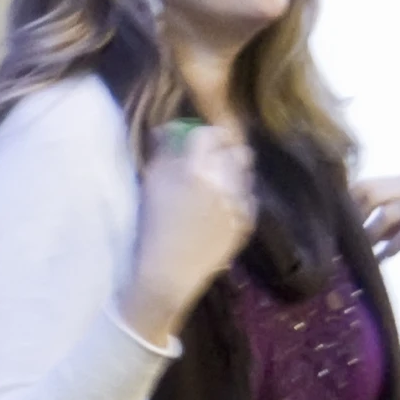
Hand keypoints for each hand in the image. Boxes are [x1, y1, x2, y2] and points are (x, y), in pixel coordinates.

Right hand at [118, 121, 257, 346]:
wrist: (169, 271)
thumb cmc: (153, 225)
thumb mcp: (151, 182)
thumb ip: (164, 150)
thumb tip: (172, 129)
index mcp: (195, 168)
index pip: (212, 134)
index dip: (211, 134)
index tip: (207, 139)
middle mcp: (222, 182)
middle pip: (237, 151)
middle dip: (228, 152)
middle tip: (217, 160)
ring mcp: (238, 203)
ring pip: (246, 174)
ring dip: (234, 174)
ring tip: (218, 185)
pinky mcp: (246, 222)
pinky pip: (249, 198)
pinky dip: (238, 198)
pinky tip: (223, 208)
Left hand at [353, 175, 399, 275]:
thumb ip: (381, 226)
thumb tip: (349, 236)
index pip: (364, 185)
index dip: (347, 206)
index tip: (337, 230)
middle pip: (371, 192)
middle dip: (356, 219)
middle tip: (346, 243)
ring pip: (390, 212)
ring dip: (372, 235)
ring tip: (363, 254)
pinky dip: (395, 245)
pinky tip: (386, 258)